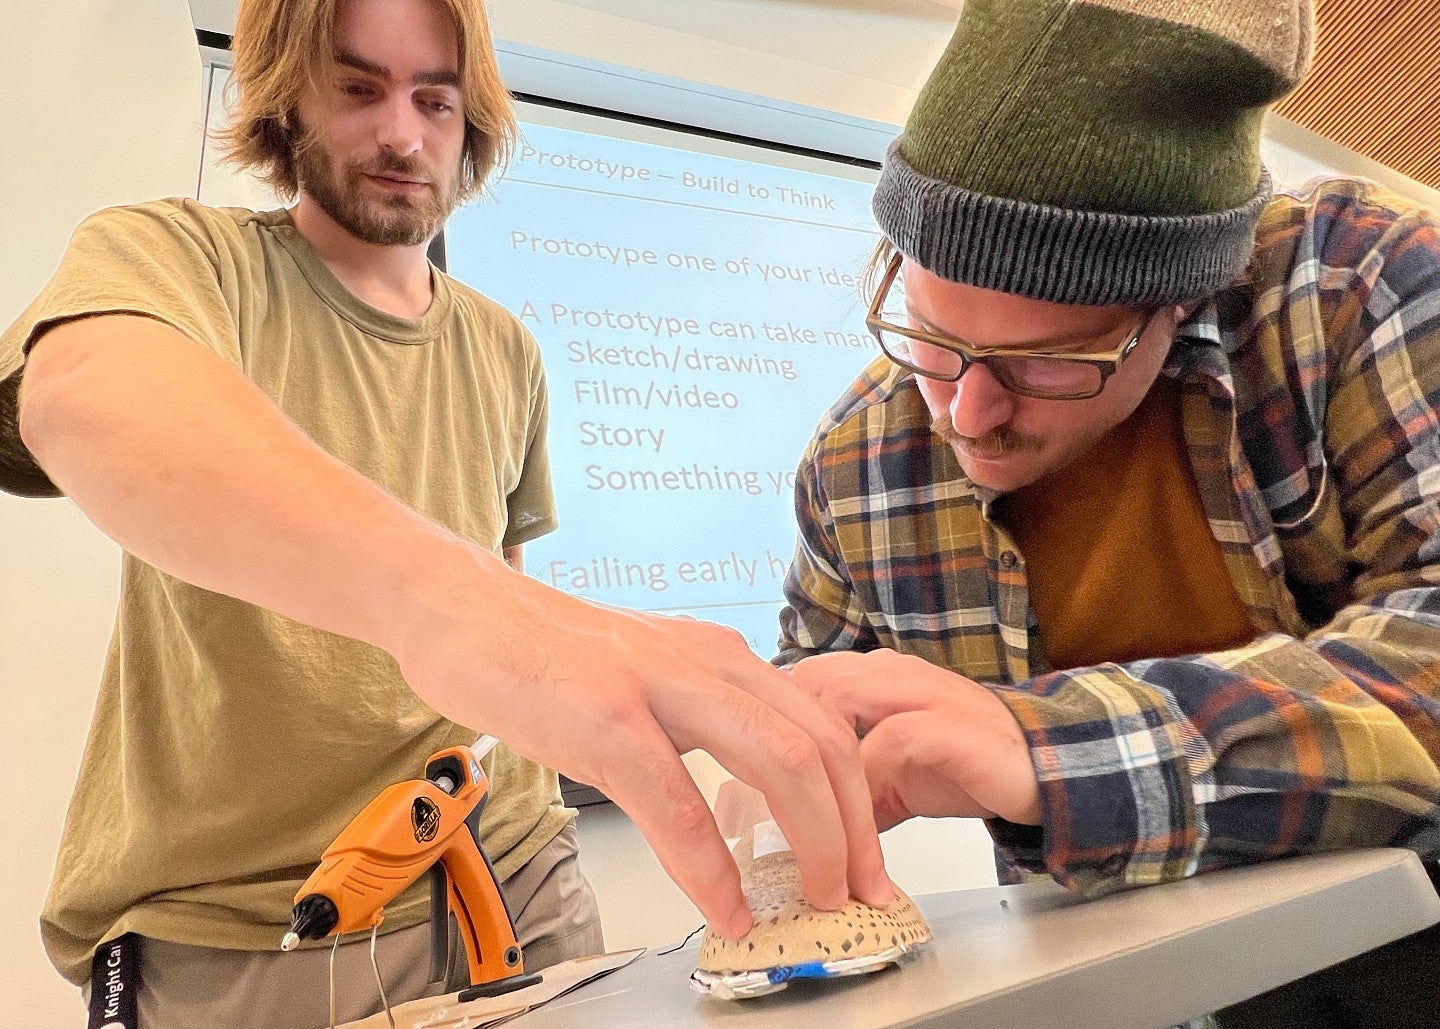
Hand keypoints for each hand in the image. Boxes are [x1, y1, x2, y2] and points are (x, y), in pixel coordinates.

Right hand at [392, 550, 893, 938]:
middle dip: (855, 829)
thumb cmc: (550, 652)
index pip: (824, 724)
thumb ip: (702, 715)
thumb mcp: (651, 673)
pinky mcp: (606, 718)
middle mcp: (708, 661)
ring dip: (811, 843)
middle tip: (861, 893)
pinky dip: (709, 867)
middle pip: (822, 745)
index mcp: (723, 656)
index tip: (867, 858)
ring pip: (776, 762)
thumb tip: (749, 784)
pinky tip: (721, 907)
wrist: (464, 608)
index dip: (860, 797)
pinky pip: (677, 803)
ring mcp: (659, 687)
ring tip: (815, 902)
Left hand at [788, 650, 1040, 831]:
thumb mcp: (890, 782)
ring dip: (818, 760)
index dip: (773, 724)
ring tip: (809, 812)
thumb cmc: (964, 767)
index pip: (798, 679)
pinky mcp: (949, 722)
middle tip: (775, 799)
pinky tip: (859, 819)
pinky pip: (890, 738)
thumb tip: (795, 831)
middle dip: (785, 738)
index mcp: (872, 675)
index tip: (757, 776)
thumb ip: (845, 793)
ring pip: (840, 698)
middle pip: (807, 682)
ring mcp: (922, 690)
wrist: (1043, 768)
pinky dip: (866, 778)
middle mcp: (892, 671)